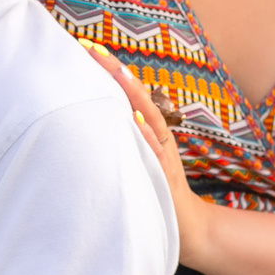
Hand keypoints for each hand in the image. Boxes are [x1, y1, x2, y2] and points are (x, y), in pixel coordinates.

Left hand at [79, 41, 208, 257]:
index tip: (87, 47)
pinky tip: (134, 121)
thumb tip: (102, 116)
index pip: (128, 93)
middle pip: (138, 97)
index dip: (111, 70)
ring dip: (133, 96)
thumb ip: (127, 136)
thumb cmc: (155, 189)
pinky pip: (154, 152)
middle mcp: (157, 135)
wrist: (187, 227)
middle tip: (92, 49)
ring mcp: (161, 154)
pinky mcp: (163, 175)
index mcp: (149, 129)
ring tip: (116, 73)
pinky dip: (146, 136)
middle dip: (117, 73)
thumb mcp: (140, 157)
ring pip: (148, 119)